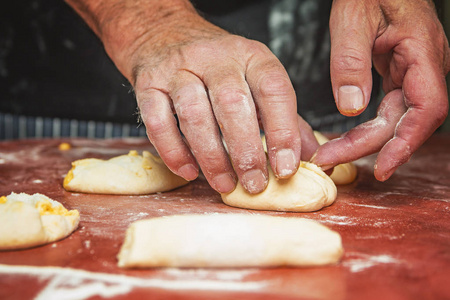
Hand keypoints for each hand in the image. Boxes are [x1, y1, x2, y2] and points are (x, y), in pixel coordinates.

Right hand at [72, 0, 309, 193]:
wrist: (163, 34)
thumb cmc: (217, 67)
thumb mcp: (255, 79)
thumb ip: (284, 116)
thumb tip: (310, 156)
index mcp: (251, 56)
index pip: (273, 89)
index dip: (283, 131)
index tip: (286, 167)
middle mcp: (215, 58)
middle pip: (232, 104)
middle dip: (245, 150)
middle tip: (254, 183)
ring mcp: (178, 69)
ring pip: (194, 114)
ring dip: (211, 156)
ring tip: (224, 184)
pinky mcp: (148, 83)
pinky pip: (157, 121)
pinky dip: (173, 151)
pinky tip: (189, 171)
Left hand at [312, 0, 449, 180]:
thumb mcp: (352, 19)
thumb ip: (351, 61)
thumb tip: (350, 107)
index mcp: (423, 52)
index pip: (427, 109)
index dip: (406, 143)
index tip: (382, 167)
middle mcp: (424, 67)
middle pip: (404, 120)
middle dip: (368, 145)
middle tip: (330, 158)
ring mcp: (413, 72)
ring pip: (395, 117)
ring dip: (365, 139)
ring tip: (332, 152)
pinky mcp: (399, 73)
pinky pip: (388, 107)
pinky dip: (368, 124)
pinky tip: (348, 135)